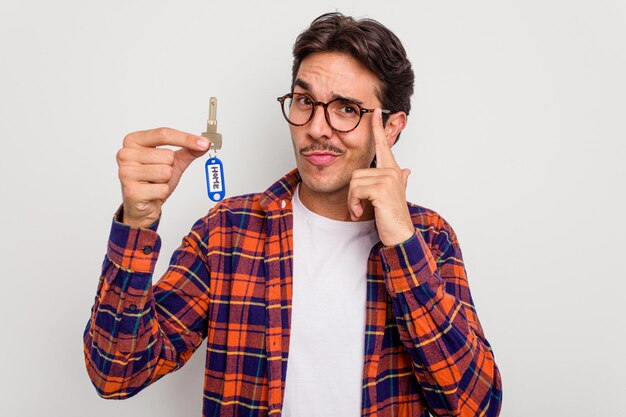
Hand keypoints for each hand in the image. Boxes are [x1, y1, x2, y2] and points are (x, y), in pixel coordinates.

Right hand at [116, 127, 209, 227]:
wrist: (142, 205)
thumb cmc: (154, 180)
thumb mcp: (172, 161)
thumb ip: (188, 150)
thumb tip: (204, 143)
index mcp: (133, 141)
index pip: (163, 134)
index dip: (186, 138)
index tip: (204, 143)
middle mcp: (125, 154)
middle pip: (167, 155)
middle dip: (170, 167)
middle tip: (158, 175)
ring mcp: (125, 173)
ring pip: (165, 172)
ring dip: (166, 180)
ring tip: (154, 183)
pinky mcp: (131, 191)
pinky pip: (162, 188)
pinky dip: (162, 192)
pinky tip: (151, 193)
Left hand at [348, 110, 413, 245]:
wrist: (399, 234)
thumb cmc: (393, 216)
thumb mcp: (394, 195)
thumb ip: (400, 181)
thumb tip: (408, 170)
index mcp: (393, 170)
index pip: (384, 145)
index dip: (379, 128)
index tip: (375, 112)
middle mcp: (392, 171)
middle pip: (356, 172)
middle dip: (353, 193)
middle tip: (358, 207)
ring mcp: (388, 179)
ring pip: (354, 182)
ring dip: (353, 200)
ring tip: (361, 210)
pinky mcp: (382, 189)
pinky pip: (356, 191)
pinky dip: (354, 204)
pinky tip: (360, 212)